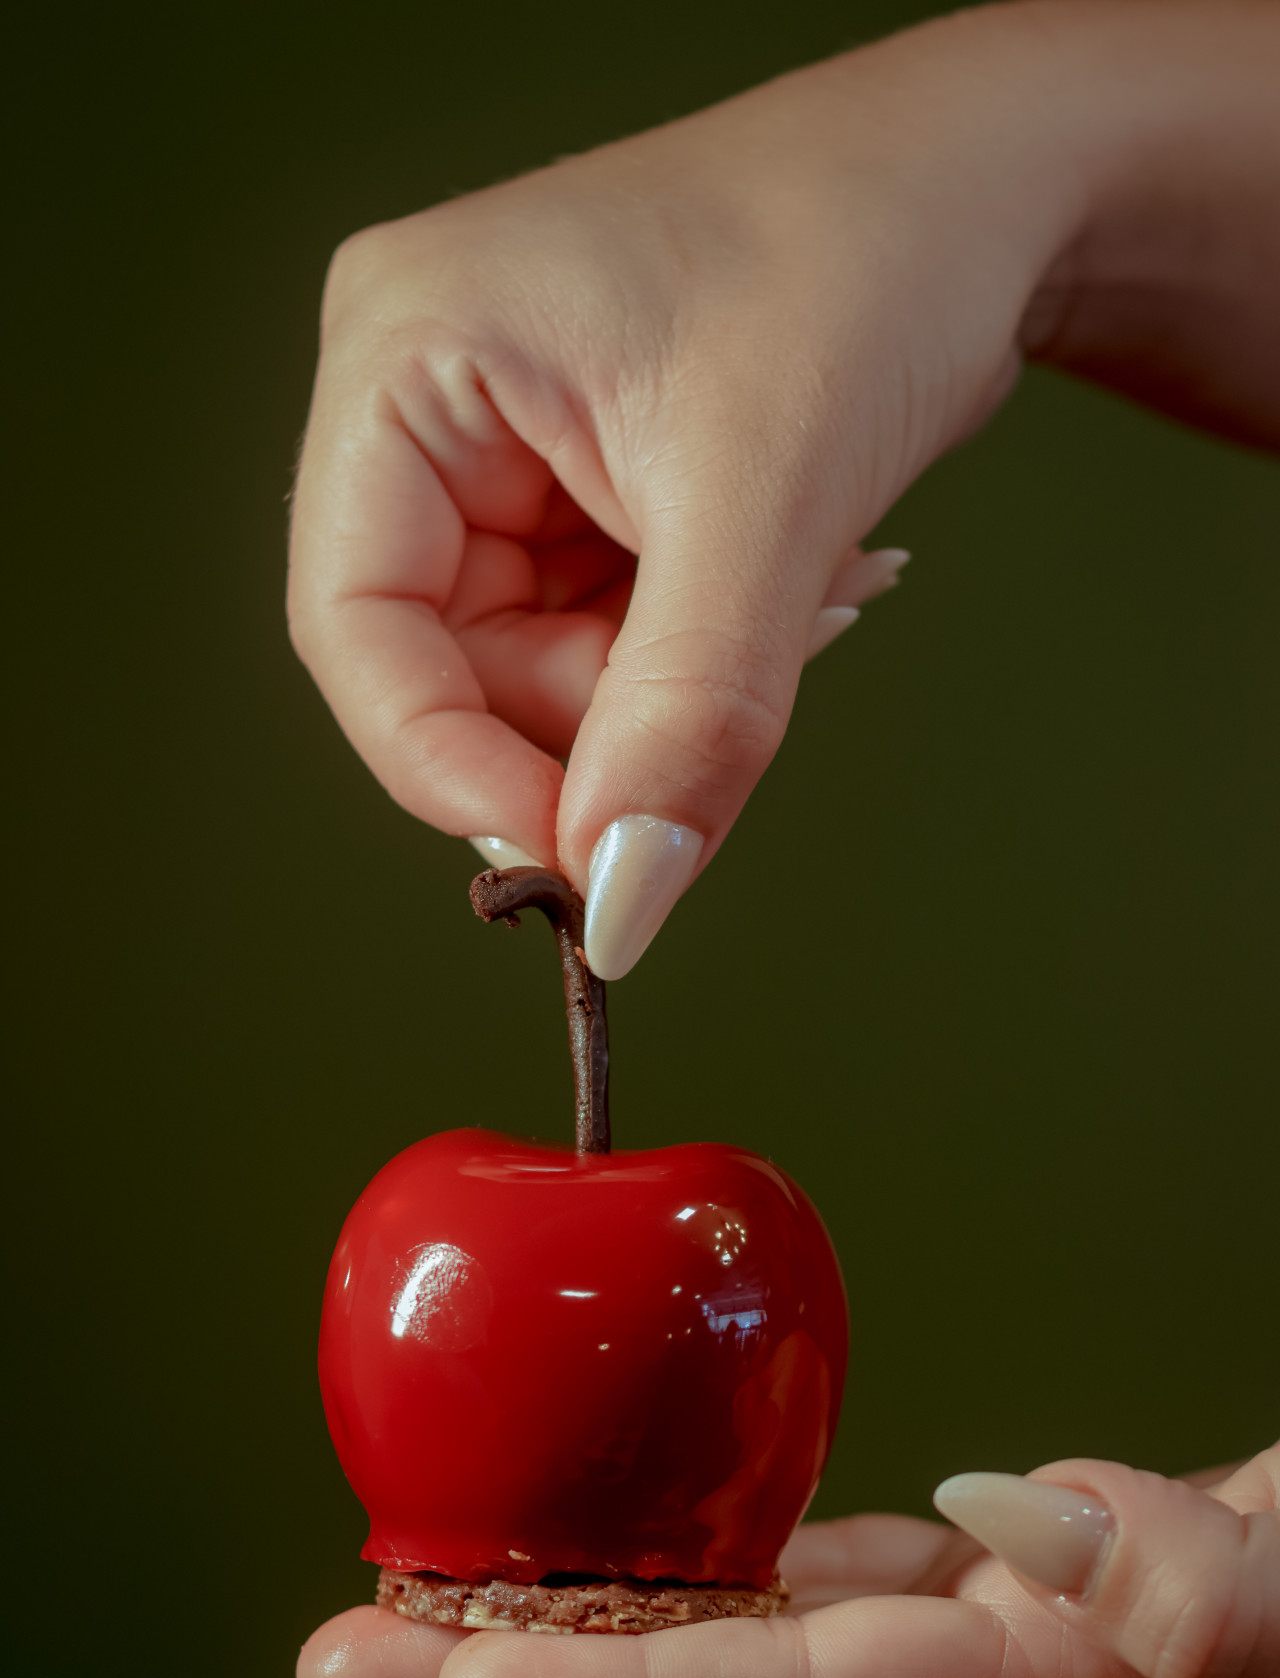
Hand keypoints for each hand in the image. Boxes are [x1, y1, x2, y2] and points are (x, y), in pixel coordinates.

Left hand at [257, 1440, 1278, 1677]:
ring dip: (556, 1623)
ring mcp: (934, 1625)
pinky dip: (682, 1560)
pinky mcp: (955, 1574)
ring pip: (710, 1624)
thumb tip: (999, 1515)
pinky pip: (782, 1567)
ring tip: (408, 1615)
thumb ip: (1170, 1579)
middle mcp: (933, 1672)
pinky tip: (614, 1546)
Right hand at [287, 3, 1279, 976]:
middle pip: (454, 656)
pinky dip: (702, 651)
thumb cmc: (864, 253)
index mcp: (407, 352)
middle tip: (732, 708)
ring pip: (544, 663)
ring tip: (803, 595)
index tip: (565, 861)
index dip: (443, 759)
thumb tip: (620, 899)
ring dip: (672, 684)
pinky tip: (796, 582)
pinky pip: (611, 635)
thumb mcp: (765, 495)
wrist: (990, 185)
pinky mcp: (585, 484)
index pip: (356, 617)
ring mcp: (510, 446)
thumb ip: (685, 716)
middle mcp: (434, 400)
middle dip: (600, 714)